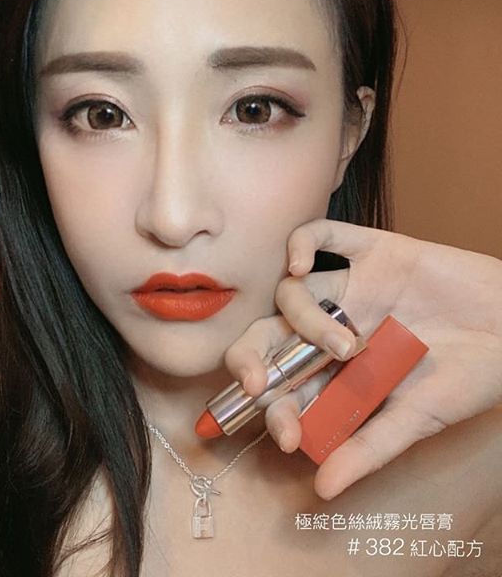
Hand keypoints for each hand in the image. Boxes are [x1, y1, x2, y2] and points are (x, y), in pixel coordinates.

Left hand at [223, 219, 501, 498]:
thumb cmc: (471, 378)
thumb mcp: (417, 417)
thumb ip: (368, 447)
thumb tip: (322, 489)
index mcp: (336, 369)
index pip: (284, 386)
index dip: (273, 409)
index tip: (283, 433)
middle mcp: (332, 326)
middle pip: (269, 334)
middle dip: (251, 358)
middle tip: (256, 384)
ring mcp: (349, 287)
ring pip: (292, 293)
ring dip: (302, 318)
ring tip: (344, 344)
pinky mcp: (372, 252)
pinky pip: (323, 235)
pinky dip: (301, 243)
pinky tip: (296, 266)